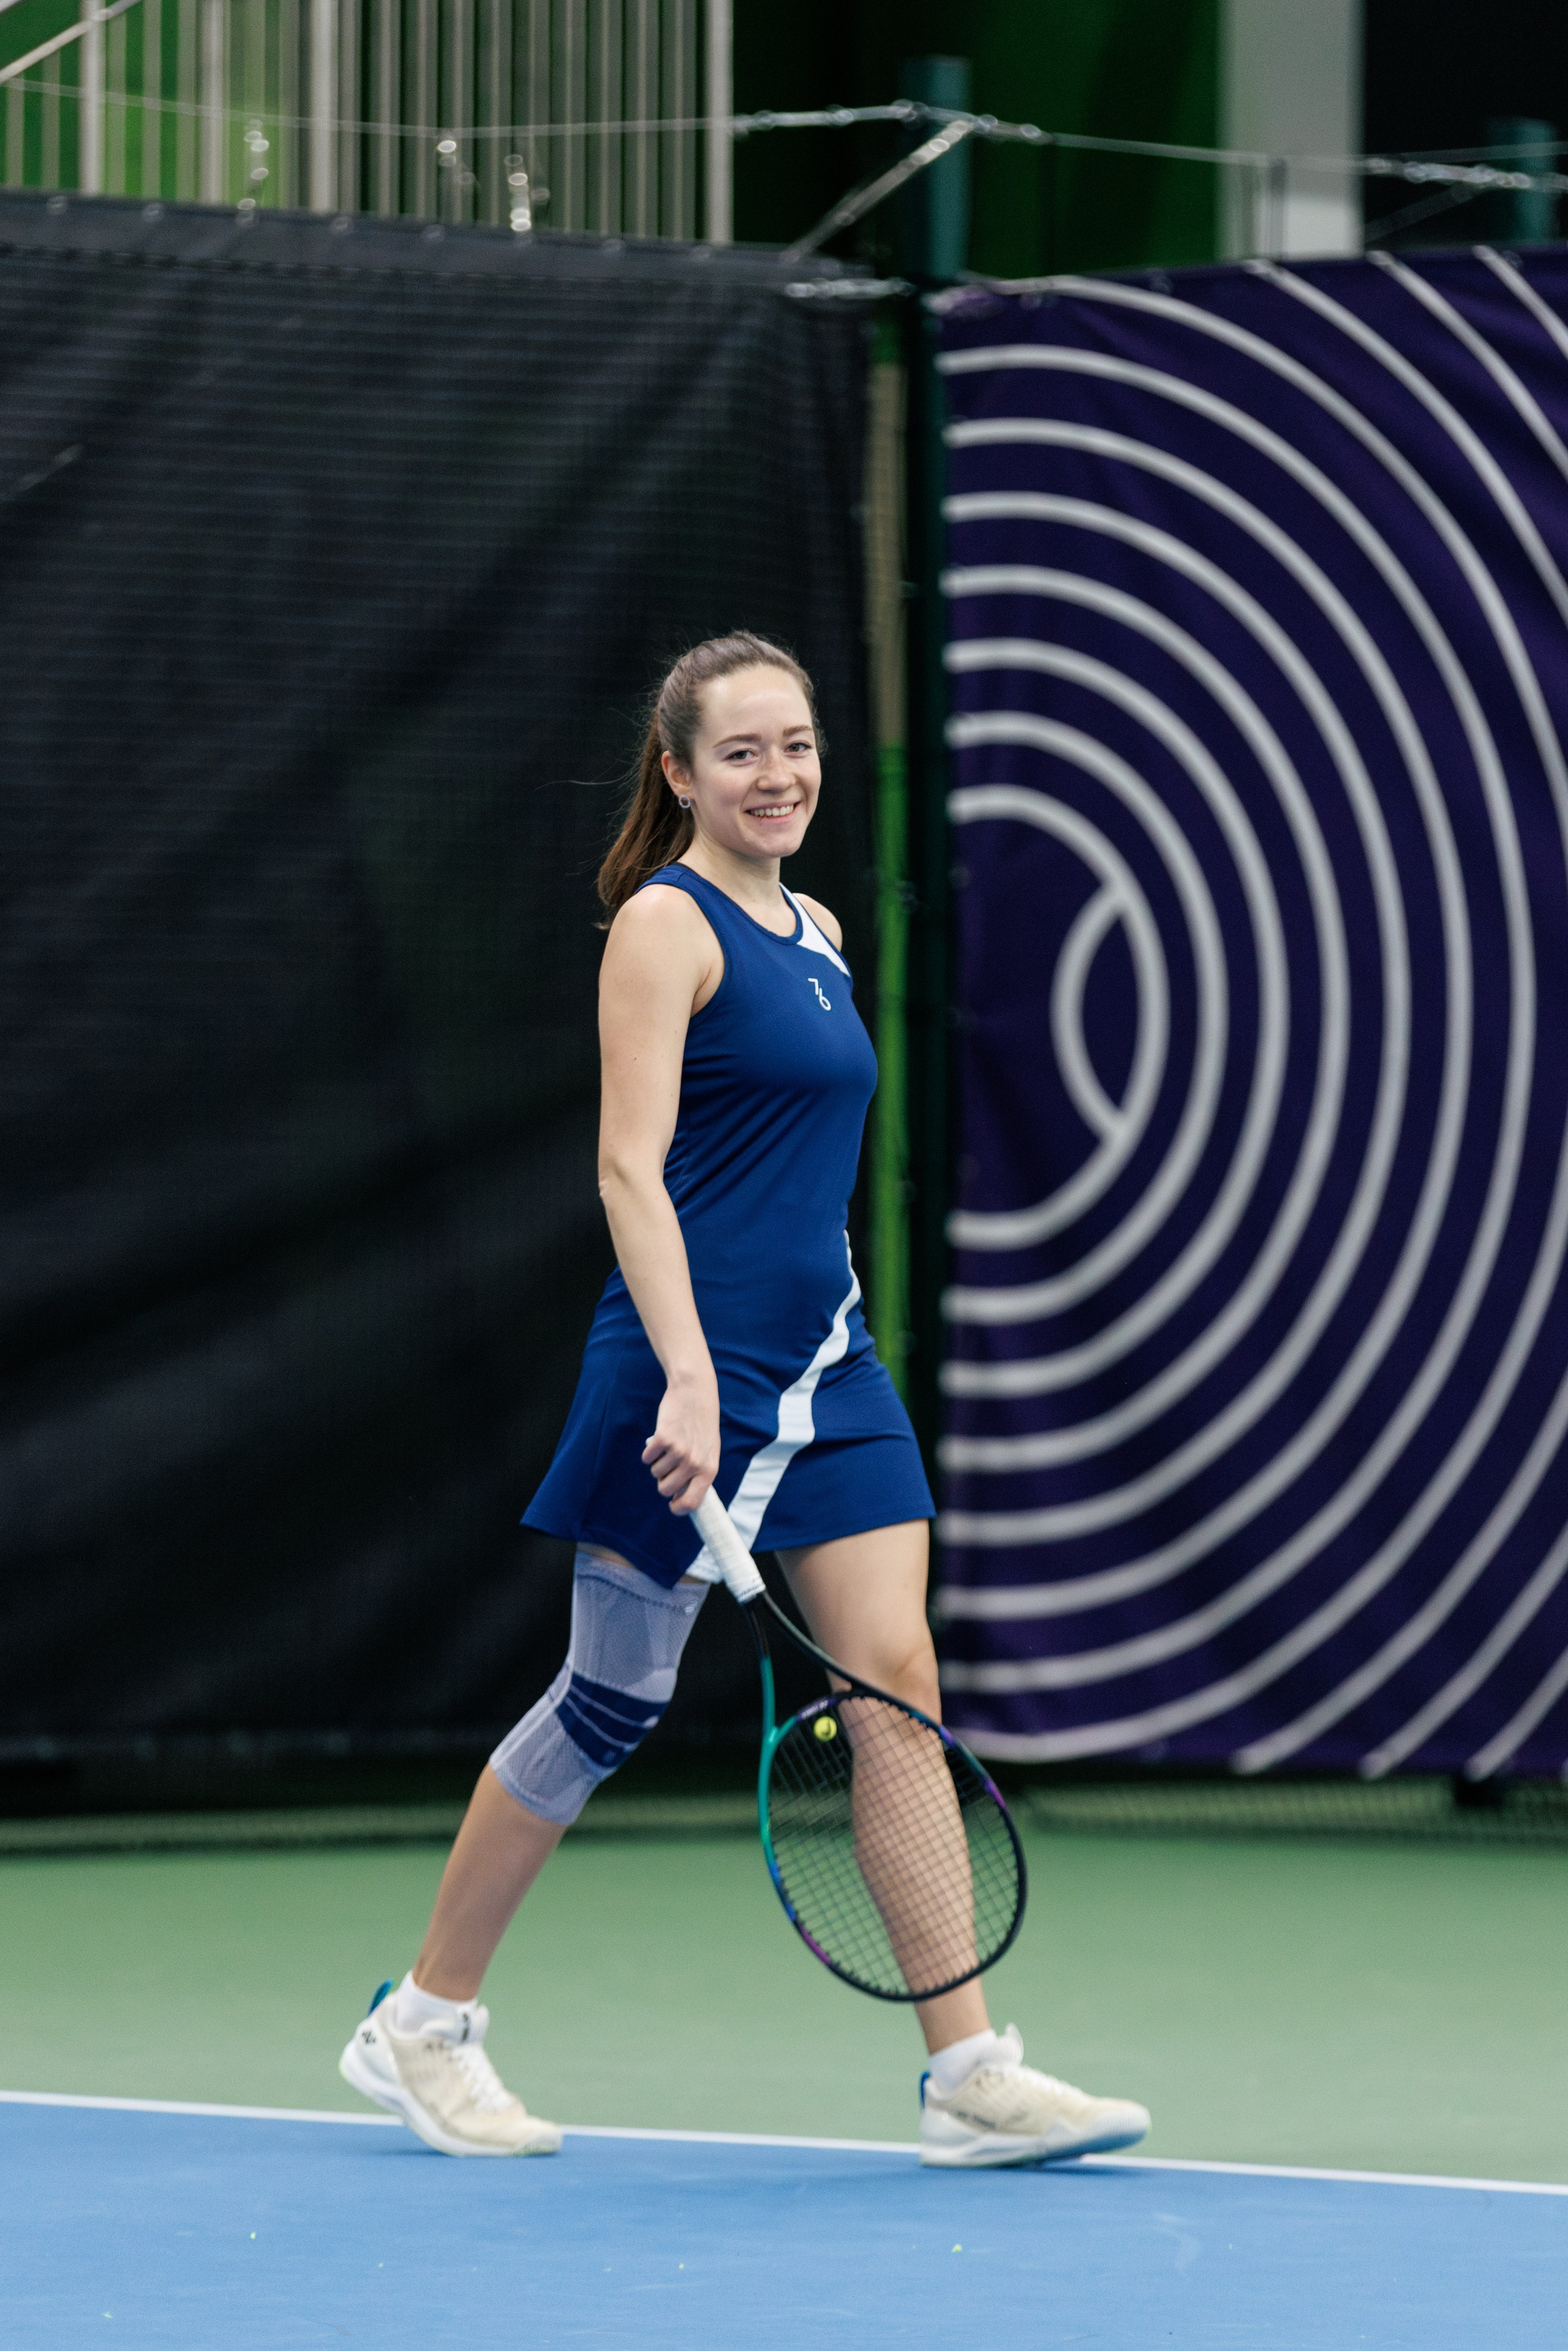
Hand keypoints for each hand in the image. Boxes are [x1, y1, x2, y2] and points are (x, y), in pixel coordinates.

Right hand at [642, 1377, 720, 1515]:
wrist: (695, 1393)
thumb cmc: (701, 1425)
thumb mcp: (709, 1451)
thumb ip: (699, 1473)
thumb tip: (680, 1498)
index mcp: (709, 1470)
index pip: (692, 1503)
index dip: (678, 1508)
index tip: (672, 1505)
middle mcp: (695, 1463)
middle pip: (665, 1490)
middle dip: (663, 1481)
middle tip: (669, 1465)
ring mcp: (679, 1452)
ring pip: (655, 1473)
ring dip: (657, 1463)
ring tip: (669, 1446)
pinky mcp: (663, 1439)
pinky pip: (646, 1458)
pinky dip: (649, 1451)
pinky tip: (660, 1439)